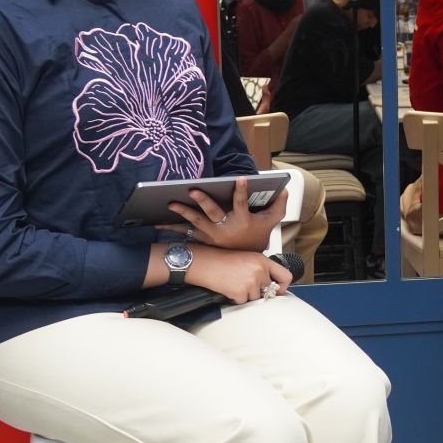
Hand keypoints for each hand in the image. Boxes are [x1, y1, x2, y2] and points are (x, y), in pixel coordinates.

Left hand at [164, 177, 283, 251]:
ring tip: (169, 204)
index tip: (240, 179)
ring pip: (196, 222)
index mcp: (242, 220)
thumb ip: (279, 206)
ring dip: (182, 213)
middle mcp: (225, 228)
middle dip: (202, 201)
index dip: (242, 191)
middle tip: (192, 189)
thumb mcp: (271, 222)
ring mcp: (212, 234)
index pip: (242, 203)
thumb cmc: (258, 237)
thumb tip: (284, 190)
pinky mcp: (203, 239)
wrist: (246, 264)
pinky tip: (158, 222)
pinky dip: (173, 228)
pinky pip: (186, 233)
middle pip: (212, 213)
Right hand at [185, 248, 295, 304]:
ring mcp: (251, 282)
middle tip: (243, 285)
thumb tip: (270, 284)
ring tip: (233, 283)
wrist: (204, 262)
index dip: (282, 286)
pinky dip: (234, 299)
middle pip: (268, 291)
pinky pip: (242, 302)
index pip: (286, 276)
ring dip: (244, 296)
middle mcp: (259, 270)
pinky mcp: (240, 292)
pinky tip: (228, 288)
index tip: (277, 290)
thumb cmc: (222, 260)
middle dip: (257, 292)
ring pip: (255, 298)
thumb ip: (261, 269)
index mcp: (263, 261)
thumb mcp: (247, 258)